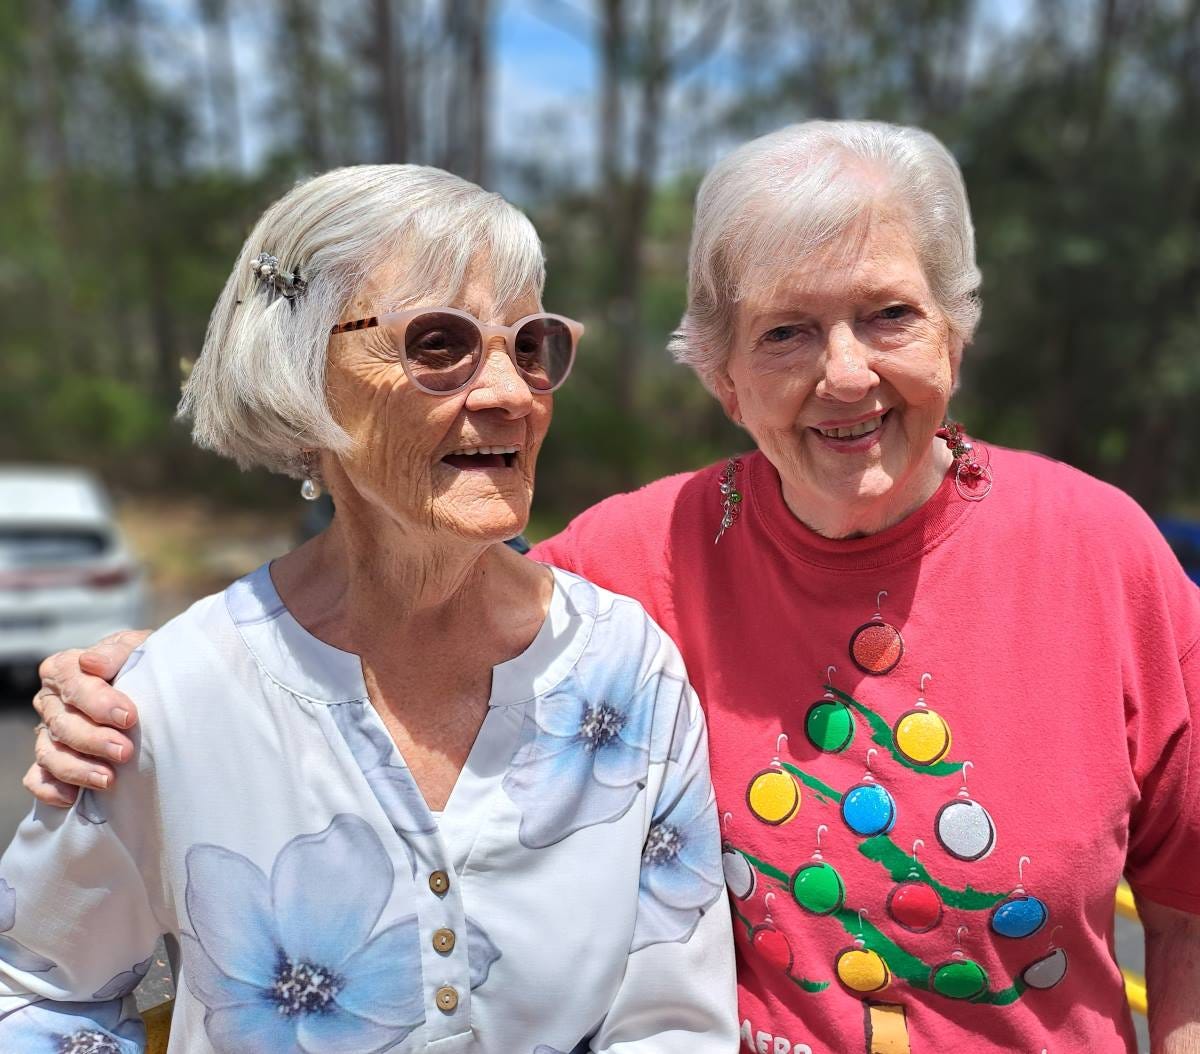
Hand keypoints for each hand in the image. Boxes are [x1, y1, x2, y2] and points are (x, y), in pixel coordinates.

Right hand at [23, 630, 149, 805]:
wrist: (149, 688)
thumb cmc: (141, 665)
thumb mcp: (135, 649)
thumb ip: (115, 653)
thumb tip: (90, 662)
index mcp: (65, 669)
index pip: (72, 683)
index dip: (98, 701)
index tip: (128, 716)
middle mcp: (51, 701)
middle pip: (62, 723)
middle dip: (94, 740)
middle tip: (124, 751)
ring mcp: (48, 732)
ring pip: (50, 753)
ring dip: (77, 768)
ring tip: (108, 779)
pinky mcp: (52, 760)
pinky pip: (38, 778)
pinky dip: (50, 789)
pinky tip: (72, 797)